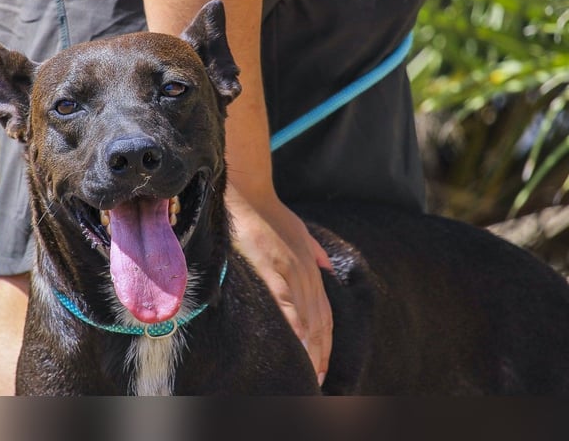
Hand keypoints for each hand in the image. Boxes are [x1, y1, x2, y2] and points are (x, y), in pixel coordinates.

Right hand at [227, 185, 332, 385]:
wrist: (247, 187)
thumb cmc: (266, 210)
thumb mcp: (299, 229)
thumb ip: (313, 251)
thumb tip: (325, 268)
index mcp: (311, 267)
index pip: (324, 315)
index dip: (326, 345)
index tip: (323, 369)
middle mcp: (306, 272)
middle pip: (319, 325)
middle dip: (320, 358)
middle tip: (317, 385)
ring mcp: (291, 271)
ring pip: (307, 321)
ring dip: (310, 353)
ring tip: (308, 379)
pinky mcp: (272, 268)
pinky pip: (287, 307)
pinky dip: (294, 332)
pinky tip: (296, 351)